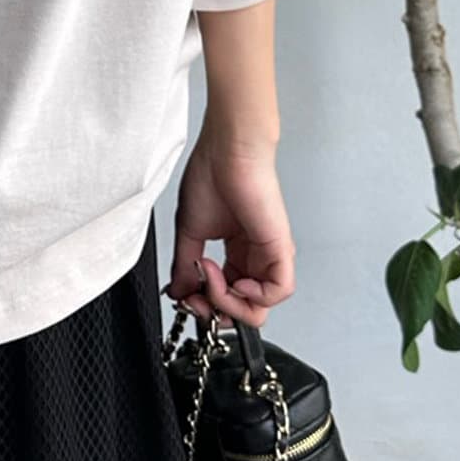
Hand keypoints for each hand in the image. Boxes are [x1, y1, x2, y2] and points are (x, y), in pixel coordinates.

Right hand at [165, 132, 294, 329]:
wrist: (227, 150)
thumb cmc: (211, 175)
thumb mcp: (190, 230)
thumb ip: (185, 266)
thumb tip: (179, 293)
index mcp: (235, 251)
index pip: (226, 296)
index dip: (205, 304)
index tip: (185, 296)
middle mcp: (254, 257)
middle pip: (243, 309)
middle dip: (216, 310)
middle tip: (197, 295)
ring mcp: (268, 254)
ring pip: (259, 307)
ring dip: (228, 302)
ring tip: (210, 275)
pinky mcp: (280, 248)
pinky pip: (278, 292)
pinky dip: (254, 296)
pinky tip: (235, 280)